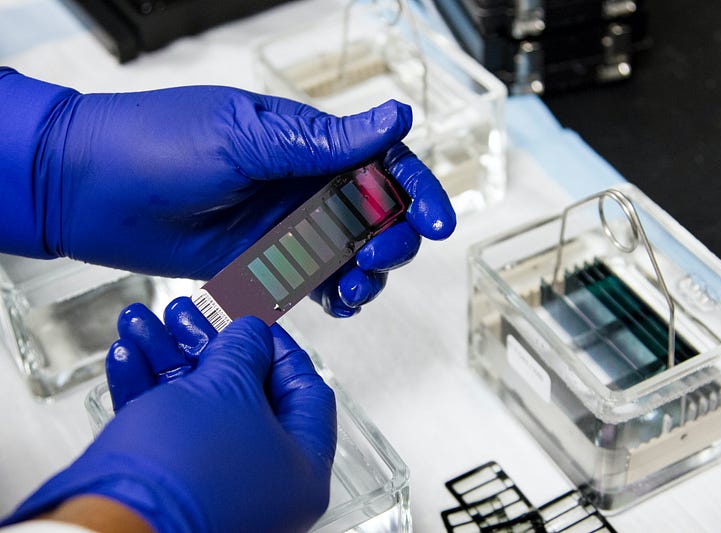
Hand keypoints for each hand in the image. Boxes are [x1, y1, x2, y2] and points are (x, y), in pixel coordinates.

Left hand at [0, 67, 456, 316]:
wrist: (91, 190)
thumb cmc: (159, 145)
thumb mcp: (246, 137)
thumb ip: (322, 141)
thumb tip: (394, 118)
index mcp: (309, 144)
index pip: (384, 164)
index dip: (419, 192)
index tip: (438, 222)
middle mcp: (306, 185)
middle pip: (380, 216)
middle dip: (395, 240)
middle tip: (376, 256)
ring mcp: (287, 227)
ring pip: (355, 255)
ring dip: (368, 274)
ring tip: (350, 287)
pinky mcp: (266, 263)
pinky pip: (318, 283)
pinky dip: (338, 296)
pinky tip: (335, 301)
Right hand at [2, 297, 336, 531]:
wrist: (107, 529)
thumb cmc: (185, 471)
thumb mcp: (228, 389)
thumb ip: (245, 351)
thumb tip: (252, 334)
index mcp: (300, 468)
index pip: (305, 393)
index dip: (280, 348)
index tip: (255, 319)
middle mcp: (262, 483)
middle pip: (244, 395)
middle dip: (207, 345)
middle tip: (185, 312)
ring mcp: (214, 487)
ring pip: (195, 407)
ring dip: (165, 358)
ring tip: (139, 322)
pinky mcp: (168, 489)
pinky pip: (164, 430)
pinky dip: (145, 390)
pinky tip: (125, 356)